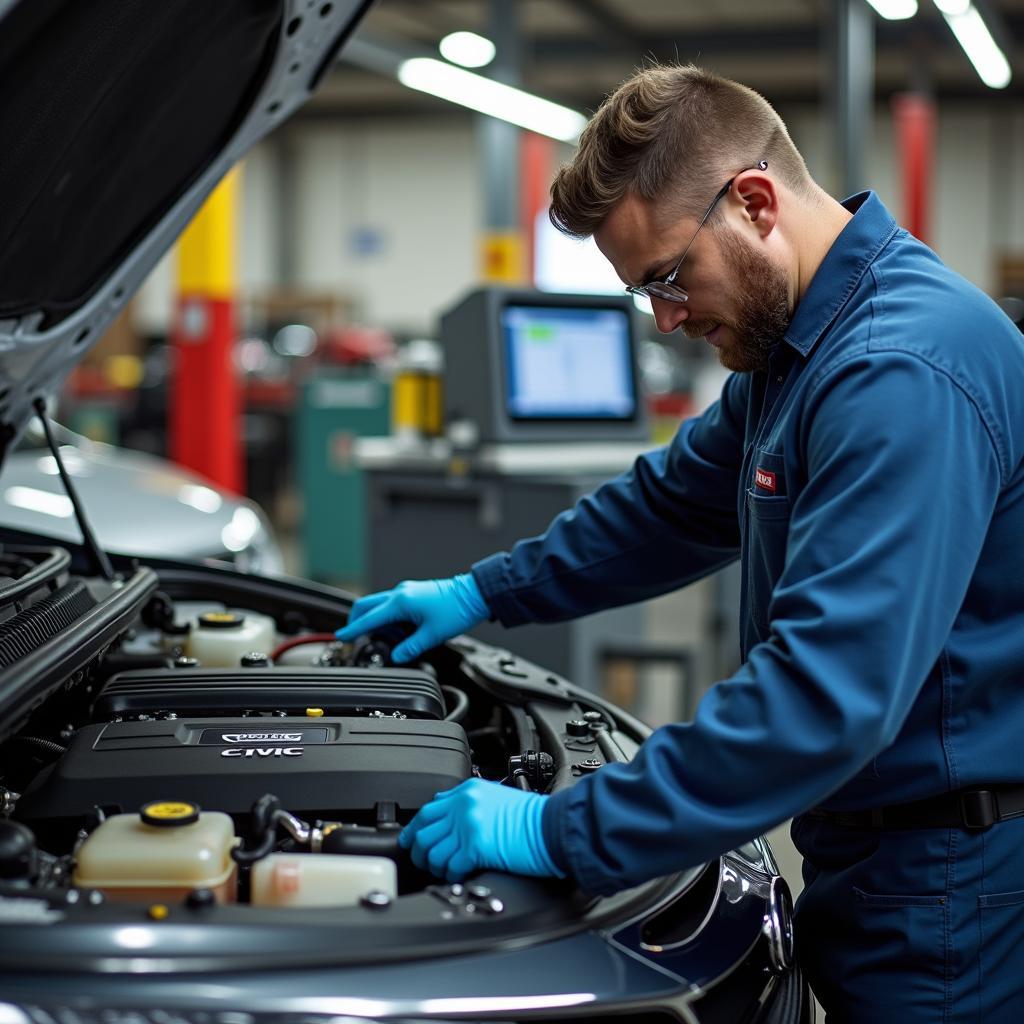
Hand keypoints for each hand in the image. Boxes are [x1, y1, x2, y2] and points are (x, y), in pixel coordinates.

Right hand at [335, 573, 487, 663]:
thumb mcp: (432, 635)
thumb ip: (410, 648)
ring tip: (389, 639)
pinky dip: (387, 616)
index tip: (341, 637)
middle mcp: (400, 593)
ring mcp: (406, 590)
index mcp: (401, 602)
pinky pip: (391, 604)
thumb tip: (397, 656)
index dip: (353, 630)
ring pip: (378, 604)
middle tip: (355, 637)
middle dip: (357, 621)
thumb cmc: (457, 610)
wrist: (475, 594)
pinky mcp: (413, 592)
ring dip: (375, 620)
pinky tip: (399, 630)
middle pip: (366, 605)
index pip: (369, 618)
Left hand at [399, 778, 562, 880]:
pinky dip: (451, 875)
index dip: (414, 829)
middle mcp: (464, 806)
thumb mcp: (494, 797)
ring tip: (446, 871)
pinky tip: (459, 875)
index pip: (427, 810)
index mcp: (467, 791)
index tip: (411, 840)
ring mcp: (468, 826)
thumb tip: (445, 817)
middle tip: (426, 863)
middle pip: (423, 832)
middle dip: (420, 852)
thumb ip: (467, 804)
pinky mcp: (476, 847)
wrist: (553, 826)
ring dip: (435, 867)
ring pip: (432, 852)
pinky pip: (449, 866)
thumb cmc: (531, 817)